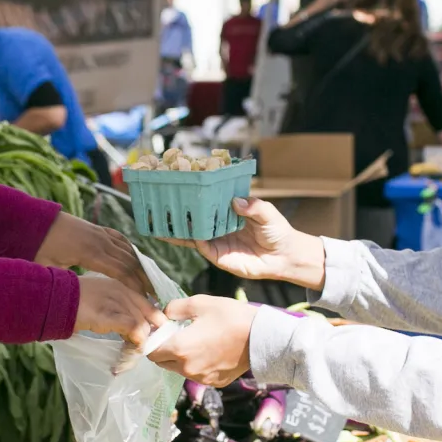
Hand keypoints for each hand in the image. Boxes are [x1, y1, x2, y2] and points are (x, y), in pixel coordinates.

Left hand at [38, 213, 152, 297]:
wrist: (36, 220)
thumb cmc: (40, 247)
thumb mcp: (48, 269)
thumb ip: (63, 283)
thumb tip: (74, 300)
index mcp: (90, 253)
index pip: (120, 271)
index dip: (134, 285)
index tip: (144, 299)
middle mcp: (100, 241)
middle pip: (130, 261)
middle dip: (143, 279)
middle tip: (154, 295)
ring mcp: (100, 233)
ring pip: (128, 250)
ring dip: (140, 266)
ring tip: (149, 282)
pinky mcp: (98, 229)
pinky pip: (121, 239)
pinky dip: (131, 250)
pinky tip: (136, 260)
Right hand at [74, 275, 165, 348]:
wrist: (54, 299)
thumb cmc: (71, 302)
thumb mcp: (99, 298)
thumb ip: (115, 306)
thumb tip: (127, 326)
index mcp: (122, 286)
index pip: (150, 305)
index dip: (153, 324)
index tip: (147, 338)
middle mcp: (124, 292)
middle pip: (151, 317)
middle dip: (149, 337)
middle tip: (138, 349)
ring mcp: (118, 303)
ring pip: (144, 326)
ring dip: (140, 344)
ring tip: (129, 354)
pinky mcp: (112, 316)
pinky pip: (134, 331)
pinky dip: (135, 345)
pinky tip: (126, 353)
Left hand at [149, 296, 257, 386]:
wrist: (262, 337)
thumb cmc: (231, 317)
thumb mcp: (199, 303)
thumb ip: (174, 308)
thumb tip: (164, 315)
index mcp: (179, 349)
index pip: (151, 352)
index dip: (153, 341)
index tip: (163, 332)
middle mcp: (187, 368)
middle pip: (163, 363)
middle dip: (165, 350)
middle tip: (179, 335)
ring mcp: (201, 378)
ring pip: (180, 370)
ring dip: (181, 359)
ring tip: (197, 342)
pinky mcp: (215, 383)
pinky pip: (197, 375)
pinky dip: (198, 365)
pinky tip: (211, 351)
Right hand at [173, 198, 324, 288]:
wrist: (284, 257)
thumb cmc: (277, 231)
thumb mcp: (267, 212)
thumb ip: (253, 206)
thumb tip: (235, 202)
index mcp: (228, 209)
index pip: (208, 199)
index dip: (195, 192)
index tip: (179, 184)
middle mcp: (218, 223)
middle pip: (195, 215)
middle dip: (179, 210)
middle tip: (160, 202)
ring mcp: (216, 239)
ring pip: (192, 231)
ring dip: (176, 226)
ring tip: (158, 219)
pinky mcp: (217, 254)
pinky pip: (200, 245)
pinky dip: (190, 238)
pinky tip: (180, 231)